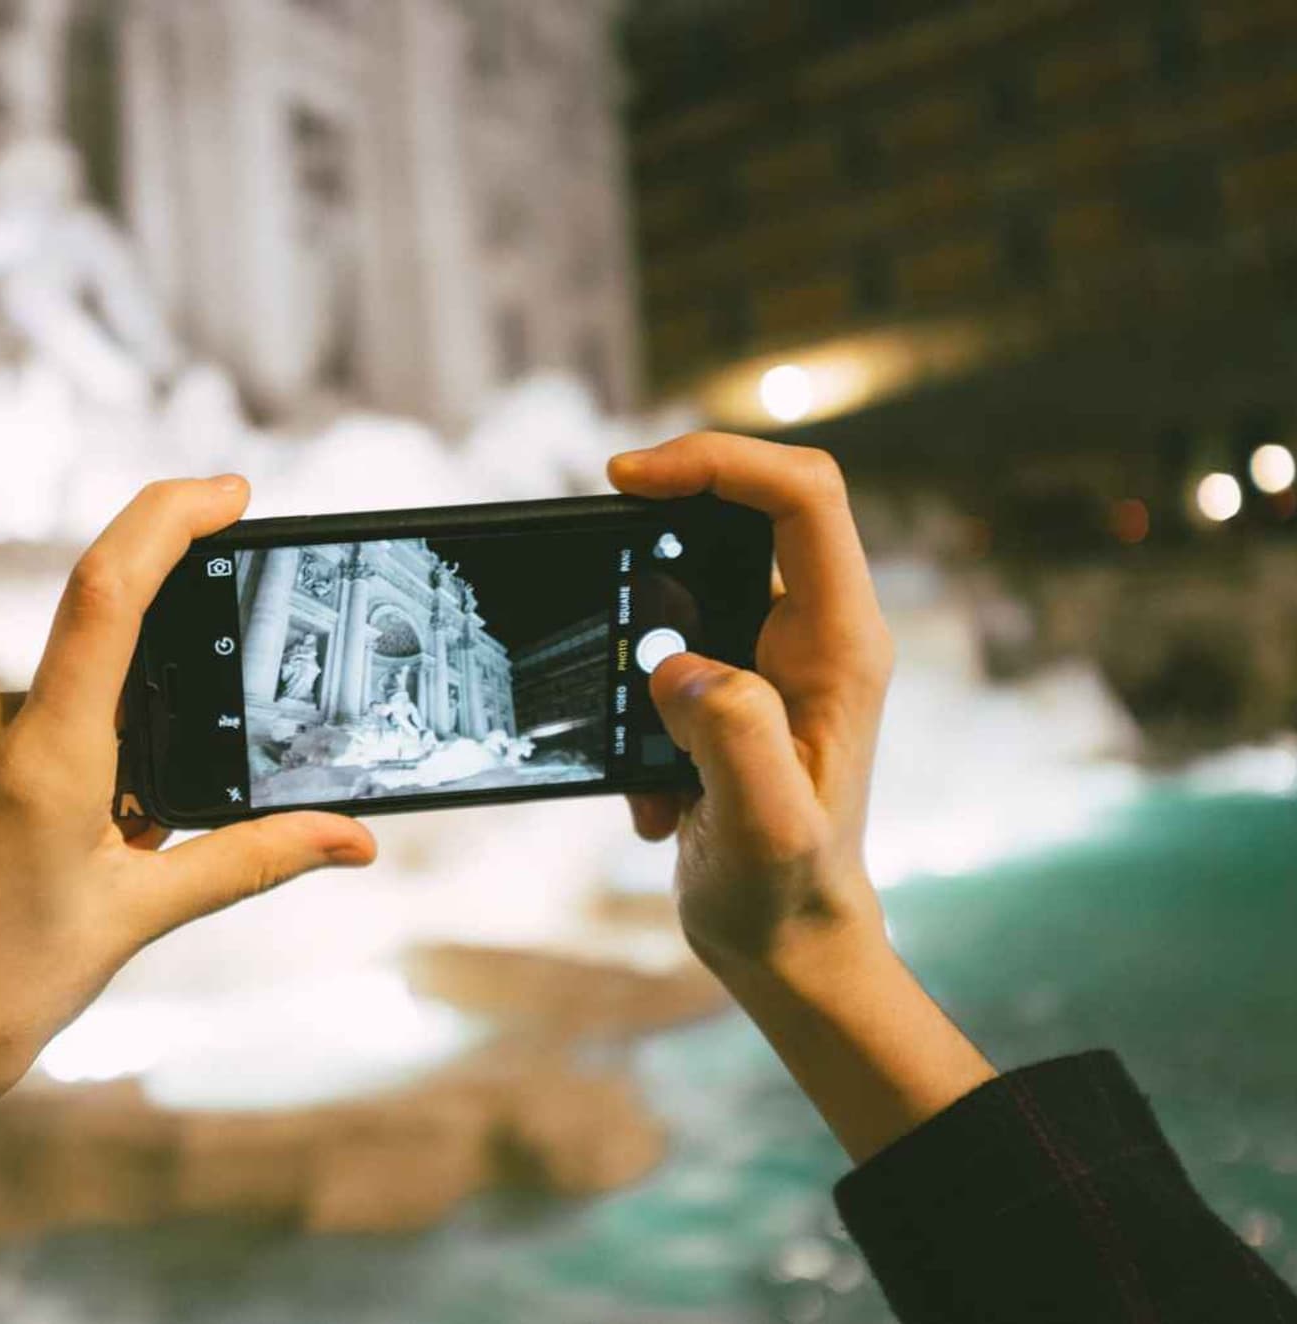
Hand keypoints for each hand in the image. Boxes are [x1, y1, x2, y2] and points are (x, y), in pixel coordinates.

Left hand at [0, 477, 375, 1274]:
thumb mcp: (135, 920)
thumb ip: (252, 858)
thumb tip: (354, 838)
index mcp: (45, 765)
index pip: (109, 593)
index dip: (170, 518)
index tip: (225, 492)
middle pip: (85, 686)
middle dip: (118, 745)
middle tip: (102, 843)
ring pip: (26, 713)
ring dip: (53, 763)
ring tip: (27, 866)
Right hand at [609, 434, 991, 1160]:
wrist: (786, 945)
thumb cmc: (786, 894)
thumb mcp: (766, 827)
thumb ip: (733, 734)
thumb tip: (676, 665)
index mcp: (841, 645)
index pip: (802, 495)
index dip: (718, 462)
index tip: (629, 480)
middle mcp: (817, 632)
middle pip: (752, 503)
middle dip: (664, 522)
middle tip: (596, 555)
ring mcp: (777, 654)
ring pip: (700, 569)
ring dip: (640, 628)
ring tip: (636, 733)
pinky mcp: (736, 682)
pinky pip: (671, 637)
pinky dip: (634, 695)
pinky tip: (650, 782)